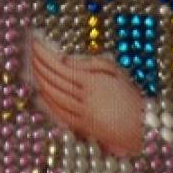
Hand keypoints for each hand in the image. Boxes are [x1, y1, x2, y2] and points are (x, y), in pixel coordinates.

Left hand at [30, 36, 145, 156]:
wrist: (143, 127)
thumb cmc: (131, 95)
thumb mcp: (115, 71)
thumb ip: (90, 63)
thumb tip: (64, 60)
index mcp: (92, 82)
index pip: (60, 66)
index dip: (44, 55)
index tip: (35, 43)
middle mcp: (84, 99)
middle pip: (53, 80)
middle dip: (38, 65)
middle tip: (30, 52)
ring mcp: (82, 115)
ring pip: (53, 97)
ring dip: (39, 81)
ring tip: (32, 68)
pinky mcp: (82, 128)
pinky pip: (58, 114)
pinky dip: (46, 103)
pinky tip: (39, 93)